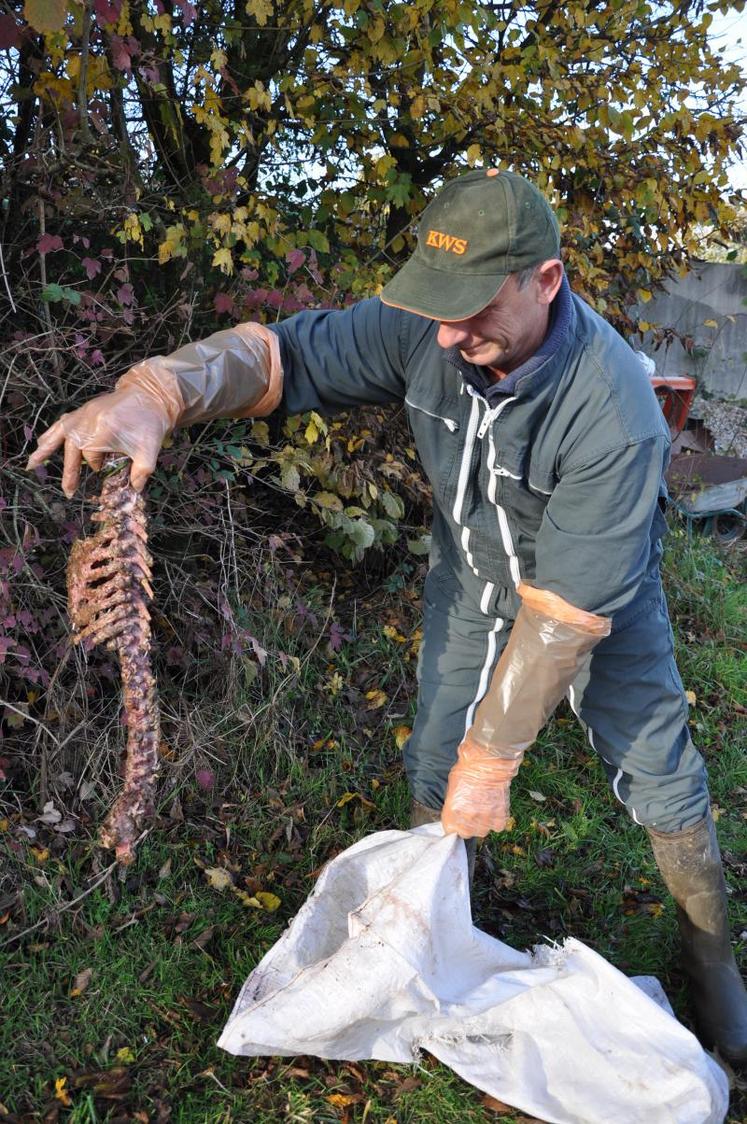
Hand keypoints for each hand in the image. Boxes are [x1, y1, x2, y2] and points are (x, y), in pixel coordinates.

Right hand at [26, 366, 181, 496]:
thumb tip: (135, 489)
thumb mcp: (150, 449)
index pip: (92, 457)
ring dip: (46, 450)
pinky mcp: (85, 410)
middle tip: (69, 492)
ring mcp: (84, 414)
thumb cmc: (151, 422)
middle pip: (72, 449)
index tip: (106, 468)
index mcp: (103, 430)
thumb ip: (142, 471)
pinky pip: (63, 423)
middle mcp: (89, 421)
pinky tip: (42, 442)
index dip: (100, 466)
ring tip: (31, 465)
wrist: (150, 395)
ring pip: (59, 434)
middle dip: (70, 472)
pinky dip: (51, 434)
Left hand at [441, 737, 522, 838]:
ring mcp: (484, 819)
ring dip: (482, 824)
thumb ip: (452, 803)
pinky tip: (494, 810)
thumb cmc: (468, 769)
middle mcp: (468, 818)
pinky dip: (497, 820)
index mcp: (452, 811)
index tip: (456, 821)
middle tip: (471, 814)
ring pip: (482, 832)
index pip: (450, 829)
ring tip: (483, 811)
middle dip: (467, 825)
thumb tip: (455, 812)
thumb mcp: (452, 786)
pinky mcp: (500, 816)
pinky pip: (497, 827)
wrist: (488, 762)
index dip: (453, 824)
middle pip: (466, 833)